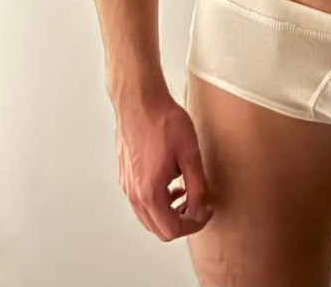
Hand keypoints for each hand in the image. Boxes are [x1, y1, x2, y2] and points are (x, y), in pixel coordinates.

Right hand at [116, 92, 213, 240]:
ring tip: (185, 191)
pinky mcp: (124, 175)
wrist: (140, 100)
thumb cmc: (164, 121)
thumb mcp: (190, 154)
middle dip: (181, 221)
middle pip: (158, 228)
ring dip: (168, 211)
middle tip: (198, 205)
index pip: (172, 230)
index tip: (206, 211)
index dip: (194, 224)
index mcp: (150, 193)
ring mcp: (126, 185)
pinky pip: (140, 200)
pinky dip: (156, 200)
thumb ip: (197, 186)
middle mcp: (134, 194)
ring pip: (147, 216)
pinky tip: (169, 179)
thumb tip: (200, 207)